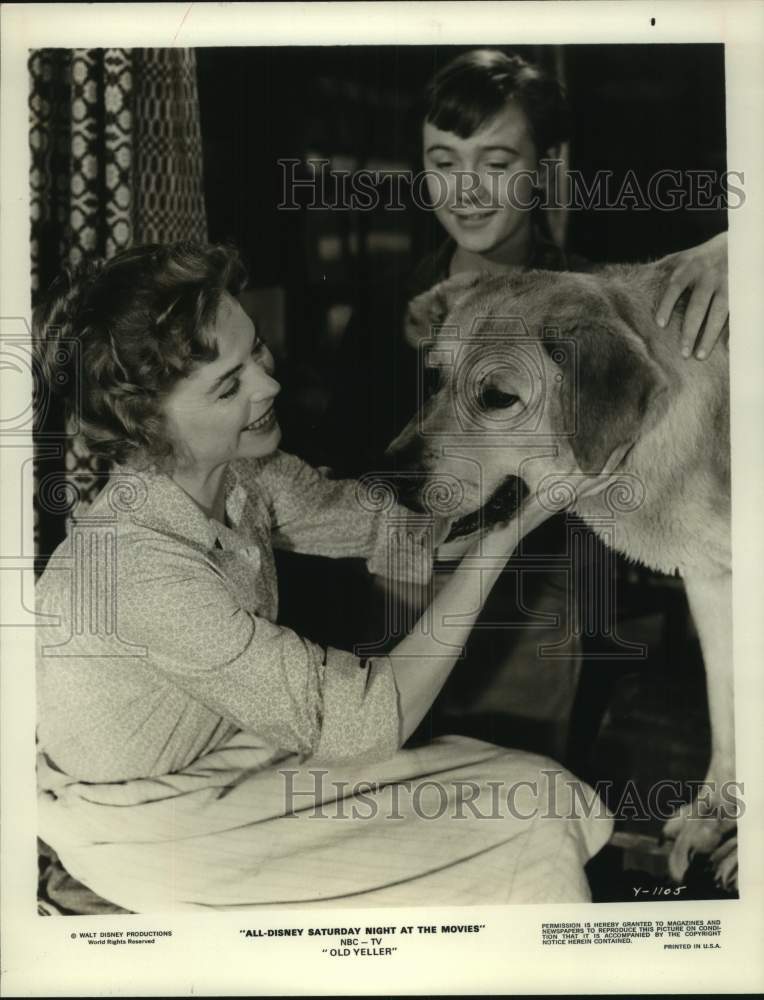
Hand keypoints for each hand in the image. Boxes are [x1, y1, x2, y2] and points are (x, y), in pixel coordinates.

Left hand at [655, 231, 727, 359]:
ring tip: (699, 355)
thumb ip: (660, 269)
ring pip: (719, 313)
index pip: (676, 286)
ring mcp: (726, 284)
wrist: (733, 245)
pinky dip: (732, 331)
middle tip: (683, 353)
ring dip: (709, 336)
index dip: (667, 304)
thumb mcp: (679, 259)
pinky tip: (727, 348)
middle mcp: (708, 276)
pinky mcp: (739, 292)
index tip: (660, 324)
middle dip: (690, 330)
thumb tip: (633, 280)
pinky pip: (736, 314)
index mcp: (690, 267)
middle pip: (698, 305)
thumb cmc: (698, 259)